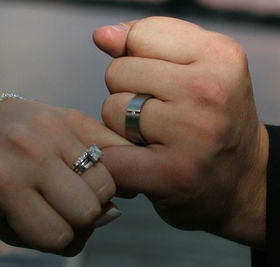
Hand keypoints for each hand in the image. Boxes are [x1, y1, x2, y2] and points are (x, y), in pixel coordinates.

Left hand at [0, 98, 129, 255]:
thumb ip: (50, 232)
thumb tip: (112, 212)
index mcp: (2, 182)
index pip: (59, 236)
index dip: (58, 240)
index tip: (48, 225)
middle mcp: (30, 150)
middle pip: (88, 210)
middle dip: (80, 218)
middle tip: (62, 206)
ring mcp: (54, 128)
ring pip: (106, 183)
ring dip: (94, 193)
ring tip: (72, 185)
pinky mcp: (72, 115)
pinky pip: (114, 150)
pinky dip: (107, 166)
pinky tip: (90, 167)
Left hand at [94, 17, 267, 248]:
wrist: (242, 179)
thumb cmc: (210, 118)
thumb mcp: (196, 68)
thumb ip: (148, 44)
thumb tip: (101, 35)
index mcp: (219, 55)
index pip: (140, 35)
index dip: (139, 59)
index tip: (159, 82)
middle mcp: (210, 91)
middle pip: (118, 72)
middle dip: (127, 93)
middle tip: (157, 116)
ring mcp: (193, 133)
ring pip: (111, 110)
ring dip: (121, 127)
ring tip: (152, 139)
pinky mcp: (173, 173)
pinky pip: (109, 154)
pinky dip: (115, 160)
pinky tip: (140, 164)